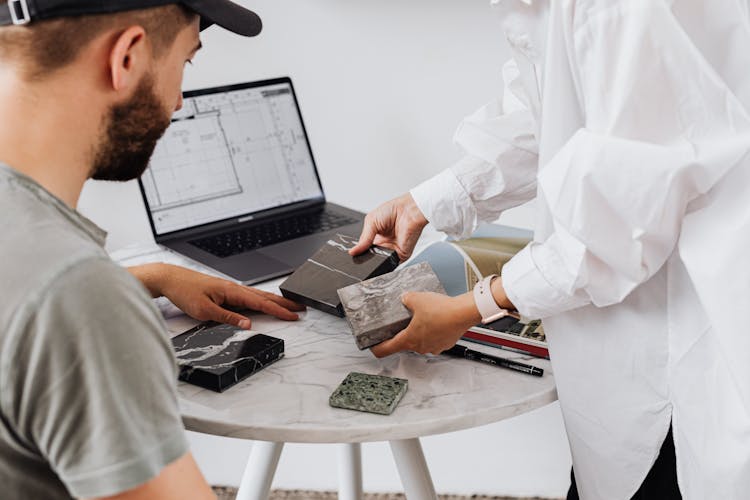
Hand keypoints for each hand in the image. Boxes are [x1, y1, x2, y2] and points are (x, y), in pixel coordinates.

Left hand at [129, 264, 304, 328]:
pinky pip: (248, 296)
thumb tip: (248, 324)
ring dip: (274, 301)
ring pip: (257, 296)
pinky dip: (261, 299)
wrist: (169, 278)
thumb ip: (228, 317)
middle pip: (264, 297)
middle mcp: (234, 288)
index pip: (261, 303)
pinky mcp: (224, 291)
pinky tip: (263, 302)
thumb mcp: (205, 310)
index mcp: (232, 290)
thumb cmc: (184, 291)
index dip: (279, 310)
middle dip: (283, 303)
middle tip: (300, 308)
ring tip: (288, 305)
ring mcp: (229, 288)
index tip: (293, 316)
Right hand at [349, 193, 427, 261]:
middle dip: (365, 259)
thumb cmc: (393, 210)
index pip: (364, 249)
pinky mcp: (400, 256)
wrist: (409, 211)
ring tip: (368, 258)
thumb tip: (353, 251)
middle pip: (371, 258)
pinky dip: (384, 264)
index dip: (358, 253)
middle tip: (358, 258)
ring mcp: (391, 251)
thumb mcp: (371, 221)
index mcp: (375, 237)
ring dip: (374, 262)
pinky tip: (379, 259)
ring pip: (379, 263)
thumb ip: (363, 239)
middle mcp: (383, 245)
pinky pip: (391, 264)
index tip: (352, 256)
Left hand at [370, 291, 481, 357]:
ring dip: (419, 331)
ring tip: (422, 317)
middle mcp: (420, 347)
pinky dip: (433, 331)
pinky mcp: (444, 343)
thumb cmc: (441, 310)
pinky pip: (434, 338)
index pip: (385, 350)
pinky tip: (436, 319)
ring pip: (420, 341)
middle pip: (404, 344)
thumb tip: (405, 298)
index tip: (372, 345)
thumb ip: (406, 299)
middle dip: (402, 333)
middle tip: (402, 322)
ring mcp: (433, 347)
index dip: (376, 348)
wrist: (463, 312)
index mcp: (409, 340)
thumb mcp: (416, 299)